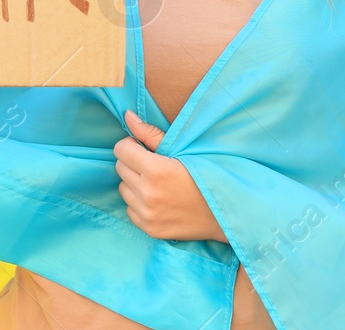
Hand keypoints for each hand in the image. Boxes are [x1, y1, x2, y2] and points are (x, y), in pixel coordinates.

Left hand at [114, 109, 219, 240]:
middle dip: (133, 162)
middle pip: (120, 168)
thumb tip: (127, 115)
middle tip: (154, 165)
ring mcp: (147, 214)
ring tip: (157, 183)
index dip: (131, 145)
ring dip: (134, 183)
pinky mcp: (149, 229)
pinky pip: (130, 209)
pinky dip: (139, 202)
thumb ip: (150, 133)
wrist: (224, 212)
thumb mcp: (182, 150)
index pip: (121, 150)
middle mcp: (148, 194)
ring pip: (123, 188)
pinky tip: (158, 199)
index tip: (144, 148)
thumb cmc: (206, 175)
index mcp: (156, 170)